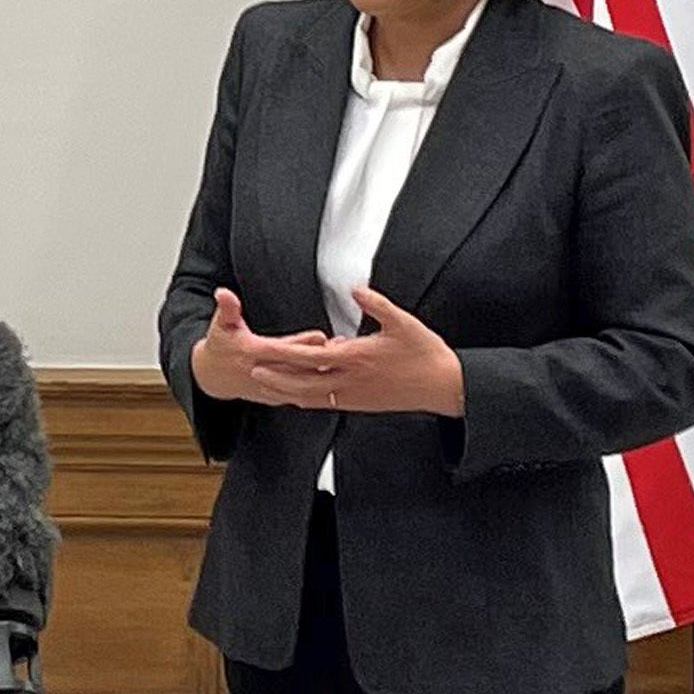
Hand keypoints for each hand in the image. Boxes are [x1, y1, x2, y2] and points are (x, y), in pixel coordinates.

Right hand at [192, 287, 334, 407]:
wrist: (214, 377)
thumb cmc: (221, 346)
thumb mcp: (220, 325)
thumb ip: (227, 309)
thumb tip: (223, 293)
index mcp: (252, 353)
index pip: (280, 350)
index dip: (301, 344)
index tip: (321, 337)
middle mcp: (263, 373)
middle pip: (297, 368)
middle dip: (320, 358)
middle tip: (342, 346)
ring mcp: (271, 388)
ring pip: (302, 382)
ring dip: (322, 371)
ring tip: (342, 354)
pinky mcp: (277, 397)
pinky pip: (301, 392)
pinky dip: (317, 383)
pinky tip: (333, 371)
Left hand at [232, 288, 466, 417]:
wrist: (443, 387)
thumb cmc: (425, 353)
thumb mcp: (403, 321)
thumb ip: (376, 303)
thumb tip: (355, 288)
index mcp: (356, 358)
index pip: (309, 356)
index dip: (282, 353)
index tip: (261, 349)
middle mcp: (350, 381)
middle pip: (301, 382)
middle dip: (274, 376)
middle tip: (249, 369)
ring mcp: (353, 396)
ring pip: (310, 397)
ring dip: (285, 390)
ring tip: (264, 383)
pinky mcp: (360, 404)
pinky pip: (325, 404)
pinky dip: (305, 399)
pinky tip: (295, 394)